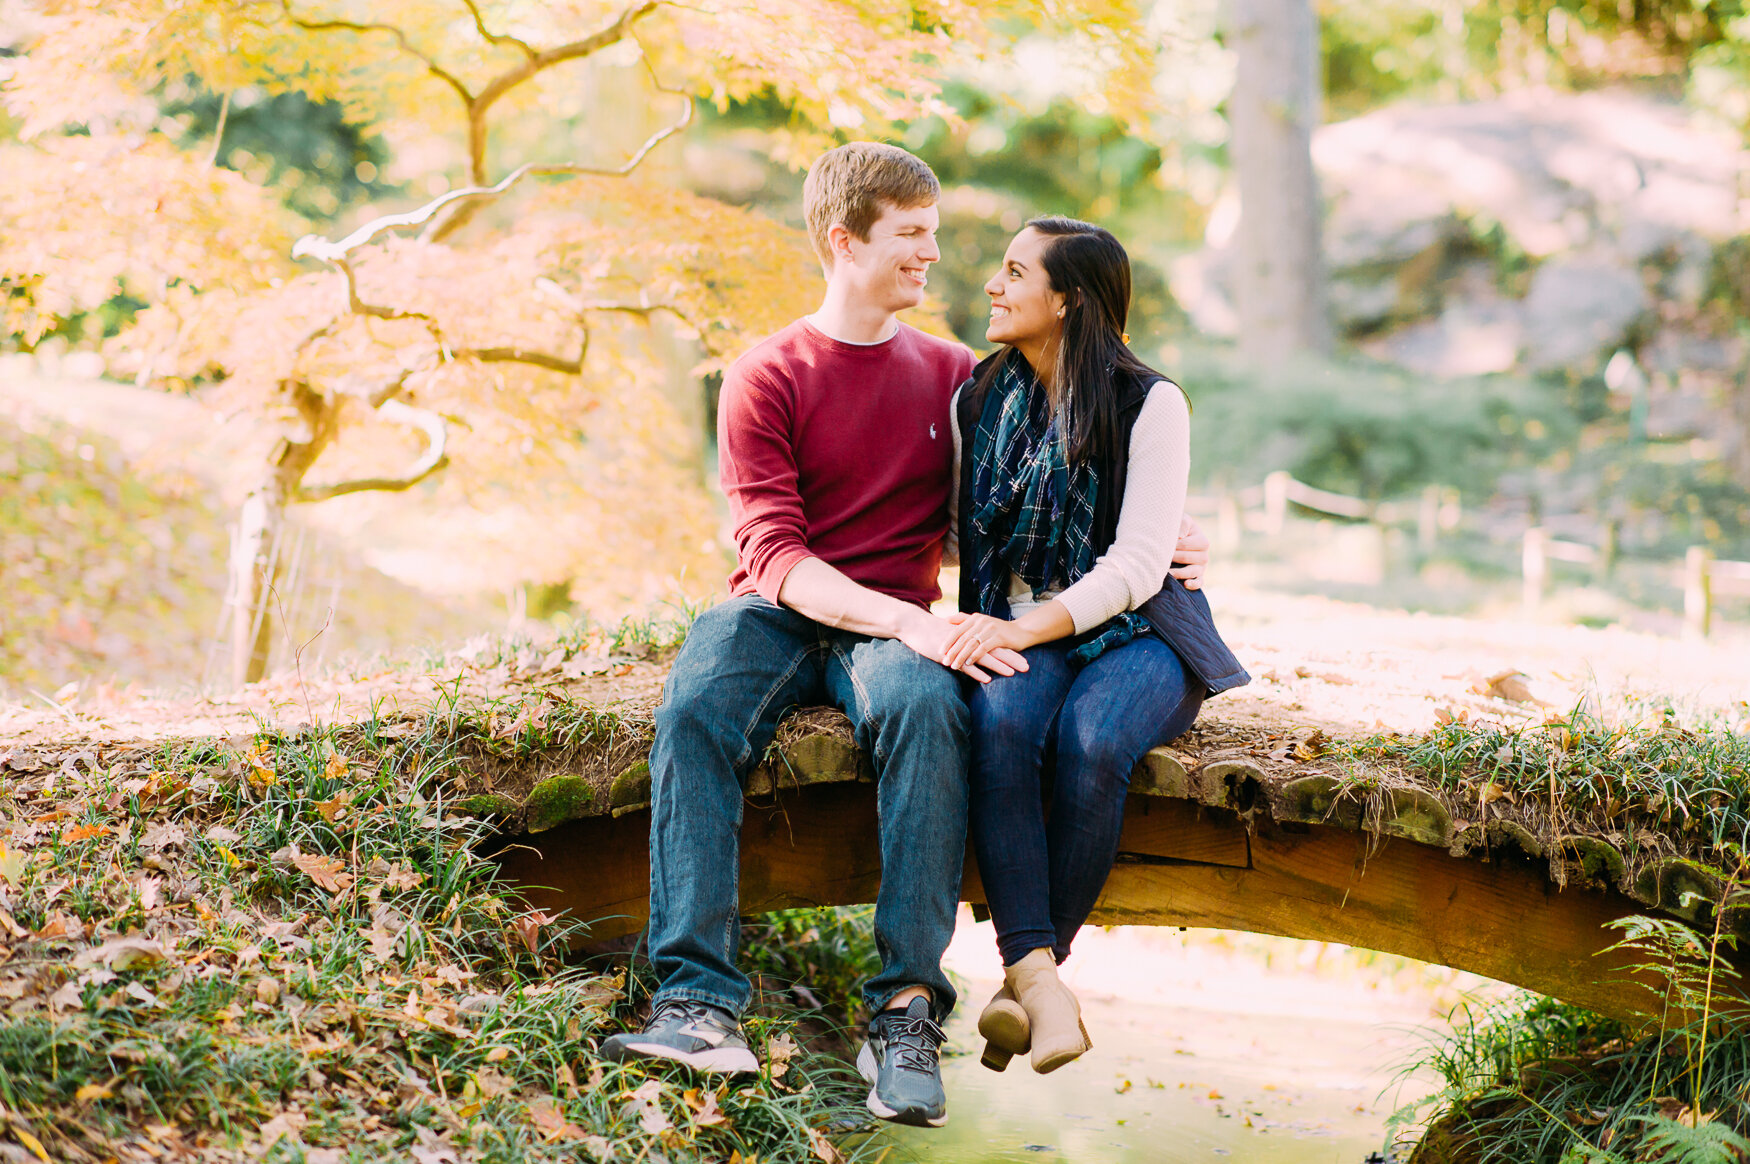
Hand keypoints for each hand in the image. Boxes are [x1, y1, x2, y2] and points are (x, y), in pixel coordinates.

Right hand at [897, 610, 1027, 682]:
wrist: (915, 625)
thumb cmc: (933, 632)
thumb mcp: (954, 637)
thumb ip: (966, 644)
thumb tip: (976, 654)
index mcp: (972, 636)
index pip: (995, 644)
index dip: (1010, 652)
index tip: (1024, 659)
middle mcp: (969, 640)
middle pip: (994, 650)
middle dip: (1011, 659)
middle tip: (1027, 666)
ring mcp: (960, 648)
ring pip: (983, 657)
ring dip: (998, 666)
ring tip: (1013, 673)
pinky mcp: (949, 656)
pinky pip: (965, 666)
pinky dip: (977, 672)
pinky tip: (987, 680)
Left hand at [940, 612, 1035, 671]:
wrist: (1021, 631)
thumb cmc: (998, 630)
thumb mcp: (981, 622)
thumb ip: (964, 620)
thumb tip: (946, 619)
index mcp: (975, 618)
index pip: (957, 630)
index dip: (947, 641)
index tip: (939, 652)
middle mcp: (981, 622)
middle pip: (962, 638)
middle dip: (952, 651)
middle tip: (944, 661)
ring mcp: (990, 629)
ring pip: (971, 644)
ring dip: (961, 656)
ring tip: (954, 665)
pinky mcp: (999, 638)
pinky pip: (984, 648)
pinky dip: (975, 656)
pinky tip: (969, 663)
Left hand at [1169, 512, 1209, 590]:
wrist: (1177, 538)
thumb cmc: (1179, 528)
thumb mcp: (1182, 520)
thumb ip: (1183, 523)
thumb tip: (1180, 536)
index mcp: (1202, 541)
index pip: (1186, 544)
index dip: (1173, 545)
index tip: (1162, 544)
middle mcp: (1204, 555)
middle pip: (1188, 558)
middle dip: (1173, 557)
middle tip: (1160, 556)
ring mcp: (1202, 567)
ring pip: (1193, 572)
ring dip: (1180, 572)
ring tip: (1167, 572)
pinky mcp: (1198, 576)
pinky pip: (1199, 582)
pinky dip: (1194, 584)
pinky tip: (1185, 584)